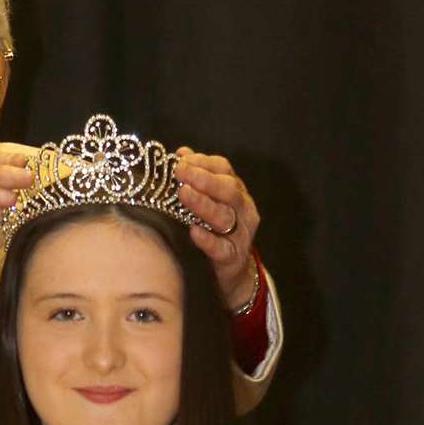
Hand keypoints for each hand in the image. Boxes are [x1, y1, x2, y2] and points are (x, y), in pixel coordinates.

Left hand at [173, 148, 261, 311]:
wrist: (233, 271)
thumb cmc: (216, 231)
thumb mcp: (210, 201)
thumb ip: (198, 177)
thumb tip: (182, 153)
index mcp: (236, 191)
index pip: (224, 169)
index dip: (203, 162)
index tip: (181, 159)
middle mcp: (243, 210)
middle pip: (228, 189)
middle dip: (204, 179)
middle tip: (180, 172)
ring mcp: (240, 234)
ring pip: (225, 216)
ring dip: (203, 204)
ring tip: (184, 194)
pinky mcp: (233, 258)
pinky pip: (221, 248)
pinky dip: (208, 240)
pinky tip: (193, 231)